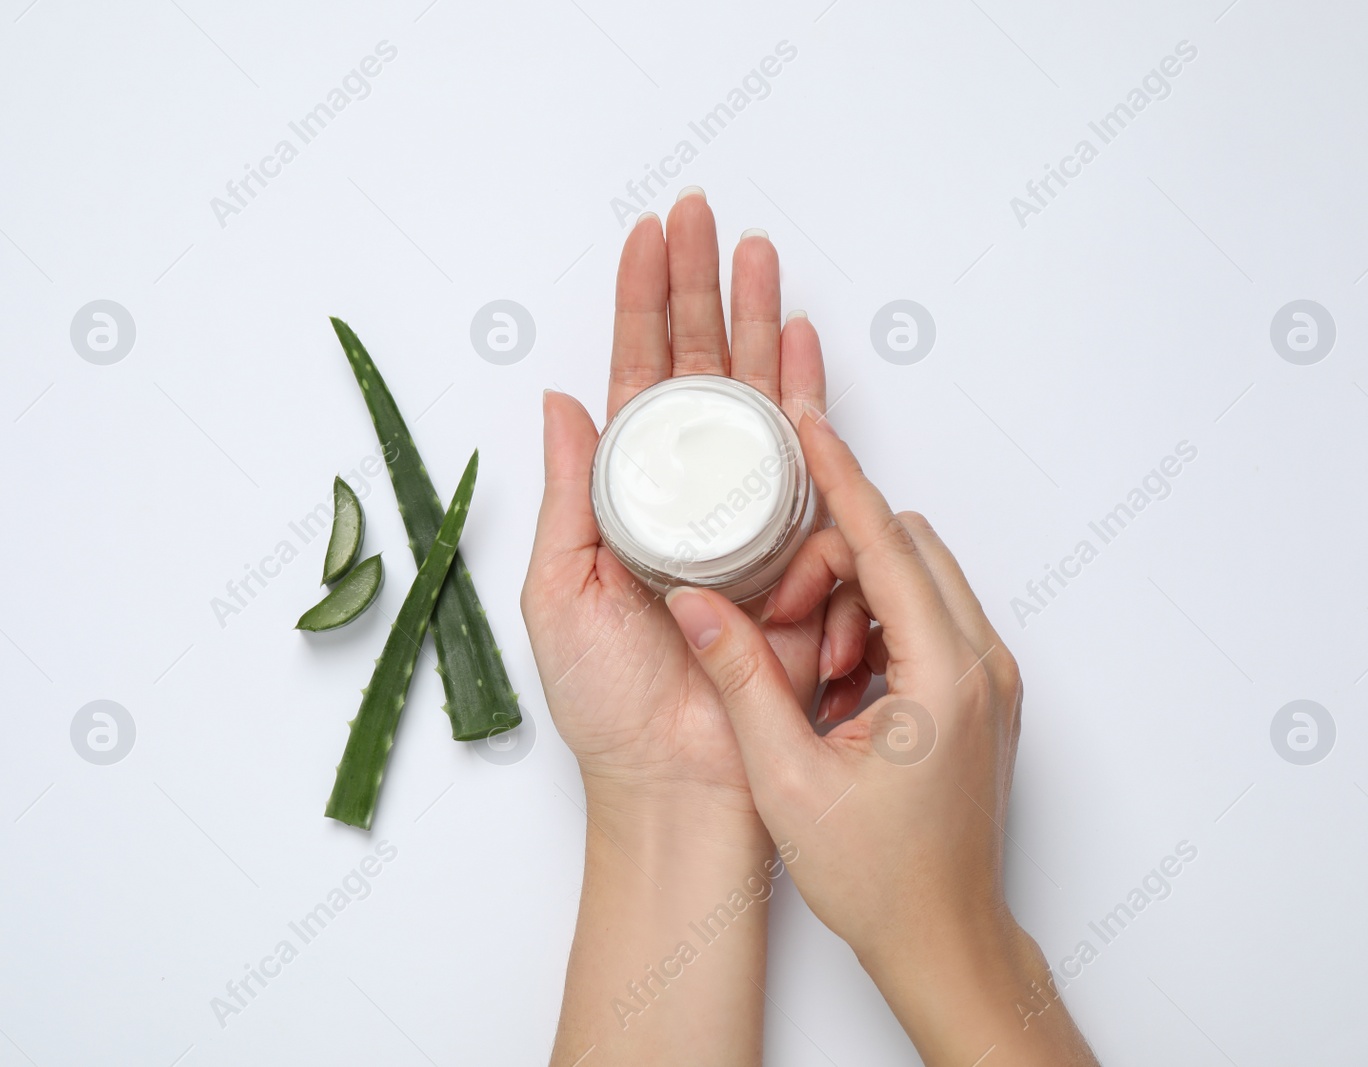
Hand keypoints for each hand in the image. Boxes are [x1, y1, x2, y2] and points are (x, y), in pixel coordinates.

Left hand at [521, 191, 830, 820]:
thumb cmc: (609, 704)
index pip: (632, 380)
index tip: (646, 240)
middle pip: (696, 370)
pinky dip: (806, 396)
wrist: (680, 783)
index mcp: (622, 498)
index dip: (638, 307)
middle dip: (699, 289)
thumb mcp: (560, 591)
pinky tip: (799, 342)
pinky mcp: (796, 548)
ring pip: (752, 396)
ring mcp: (743, 515)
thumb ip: (569, 493)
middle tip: (704, 217)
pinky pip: (807, 460)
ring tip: (756, 254)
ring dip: (754, 322)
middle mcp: (685, 494)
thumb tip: (560, 400)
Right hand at [662, 412, 1098, 1065]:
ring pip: (917, 582)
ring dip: (856, 600)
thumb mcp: (788, 776)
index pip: (887, 541)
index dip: (839, 477)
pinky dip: (878, 631)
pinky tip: (839, 690)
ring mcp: (988, 679)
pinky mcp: (980, 696)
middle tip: (781, 619)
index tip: (807, 424)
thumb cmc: (881, 879)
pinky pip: (927, 622)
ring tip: (815, 675)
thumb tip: (695, 604)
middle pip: (906, 550)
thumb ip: (740, 678)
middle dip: (836, 559)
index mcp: (944, 676)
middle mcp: (981, 664)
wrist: (944, 940)